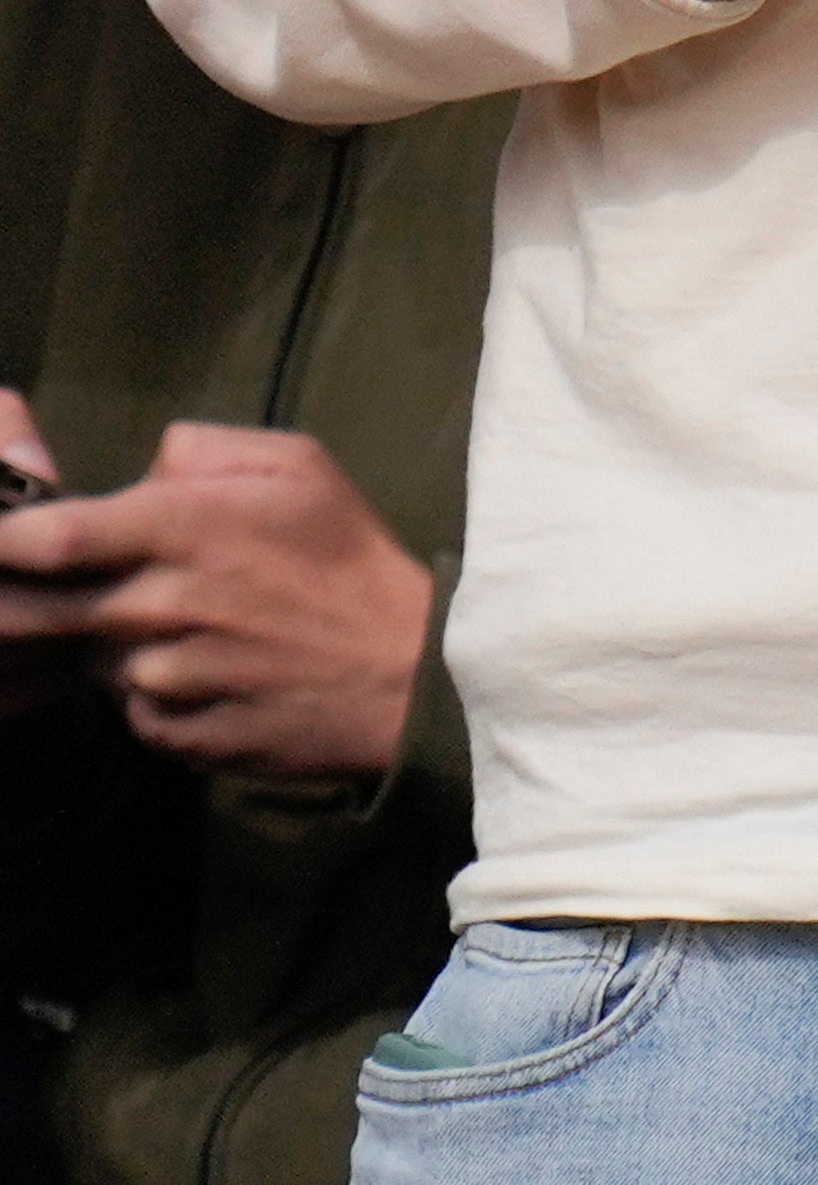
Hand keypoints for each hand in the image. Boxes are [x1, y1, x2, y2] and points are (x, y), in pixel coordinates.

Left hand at [0, 420, 438, 782]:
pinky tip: (206, 675)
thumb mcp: (301, 468)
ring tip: (181, 630)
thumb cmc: (351, 561)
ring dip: (113, 643)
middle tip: (85, 592)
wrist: (410, 674)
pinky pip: (128, 708)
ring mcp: (166, 677)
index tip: (3, 543)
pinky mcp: (174, 734)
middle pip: (41, 608)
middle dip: (33, 599)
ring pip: (90, 656)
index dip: (8, 541)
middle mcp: (163, 604)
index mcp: (190, 528)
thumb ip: (206, 450)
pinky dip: (151, 693)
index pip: (55, 535)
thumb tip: (143, 471)